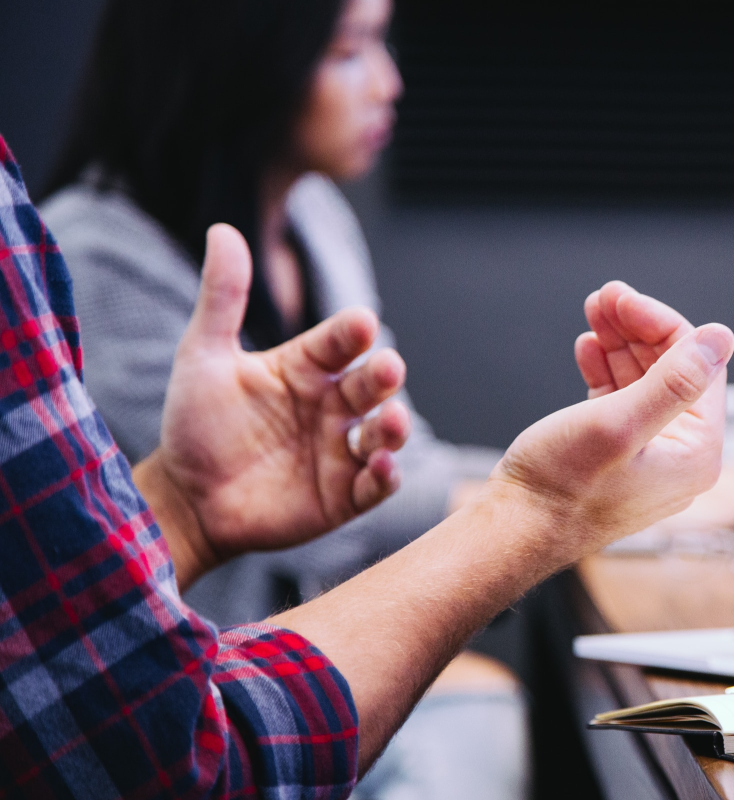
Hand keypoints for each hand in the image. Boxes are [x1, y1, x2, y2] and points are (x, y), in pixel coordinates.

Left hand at [133, 224, 410, 588]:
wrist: (185, 498)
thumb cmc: (195, 424)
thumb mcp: (203, 356)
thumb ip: (222, 297)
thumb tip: (223, 229)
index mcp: (307, 368)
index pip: (340, 342)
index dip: (351, 332)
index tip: (360, 323)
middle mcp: (332, 405)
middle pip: (371, 384)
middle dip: (383, 376)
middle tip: (387, 368)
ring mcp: (341, 450)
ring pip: (384, 433)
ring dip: (395, 426)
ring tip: (392, 422)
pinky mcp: (344, 495)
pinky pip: (376, 484)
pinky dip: (385, 476)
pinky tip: (381, 466)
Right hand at [484, 281, 733, 556]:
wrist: (513, 531)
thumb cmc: (561, 487)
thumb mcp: (619, 424)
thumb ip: (674, 381)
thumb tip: (721, 338)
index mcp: (697, 453)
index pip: (698, 366)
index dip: (661, 324)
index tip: (622, 298)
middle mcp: (681, 457)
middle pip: (672, 370)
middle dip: (638, 329)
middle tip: (604, 296)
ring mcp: (649, 457)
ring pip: (644, 381)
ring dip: (620, 343)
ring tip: (593, 312)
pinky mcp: (617, 456)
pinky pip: (622, 401)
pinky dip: (607, 370)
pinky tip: (588, 348)